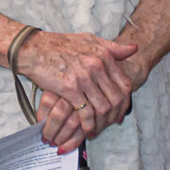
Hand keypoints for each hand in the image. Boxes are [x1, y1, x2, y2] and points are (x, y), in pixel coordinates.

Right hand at [18, 31, 137, 148]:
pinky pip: (85, 112)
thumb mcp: (90, 40)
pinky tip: (86, 129)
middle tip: (109, 124)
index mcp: (104, 55)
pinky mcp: (69, 88)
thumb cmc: (61, 45)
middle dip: (114, 115)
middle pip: (116, 97)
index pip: (124, 83)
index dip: (125, 100)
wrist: (35, 48)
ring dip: (101, 122)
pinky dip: (88, 124)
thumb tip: (134, 49)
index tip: (121, 111)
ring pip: (103, 106)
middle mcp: (97, 66)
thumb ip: (113, 48)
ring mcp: (84, 77)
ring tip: (98, 129)